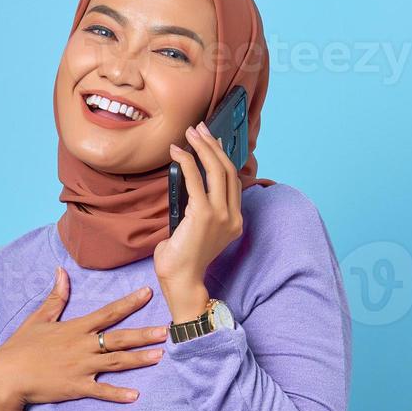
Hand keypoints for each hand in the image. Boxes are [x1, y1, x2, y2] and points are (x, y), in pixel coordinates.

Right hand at [0, 267, 167, 410]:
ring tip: (161, 356)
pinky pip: (101, 391)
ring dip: (140, 359)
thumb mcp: (38, 318)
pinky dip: (118, 394)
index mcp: (75, 328)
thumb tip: (61, 271)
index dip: (129, 302)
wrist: (4, 376)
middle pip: (120, 338)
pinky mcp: (76, 388)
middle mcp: (82, 346)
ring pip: (116, 362)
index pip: (108, 312)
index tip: (148, 293)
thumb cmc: (20, 346)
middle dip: (145, 333)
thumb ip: (55, 296)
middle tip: (168, 330)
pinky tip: (135, 395)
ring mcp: (81, 368)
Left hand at [154, 120, 242, 319]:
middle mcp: (233, 216)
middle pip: (228, 170)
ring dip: (203, 147)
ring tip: (190, 133)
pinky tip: (177, 152)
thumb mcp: (195, 229)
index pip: (233, 181)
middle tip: (200, 129)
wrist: (181, 281)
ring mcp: (221, 215)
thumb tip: (186, 181)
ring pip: (217, 170)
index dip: (223, 158)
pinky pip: (196, 180)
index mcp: (234, 221)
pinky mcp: (204, 215)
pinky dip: (187, 162)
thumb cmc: (182, 259)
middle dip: (213, 145)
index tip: (212, 141)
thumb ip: (196, 208)